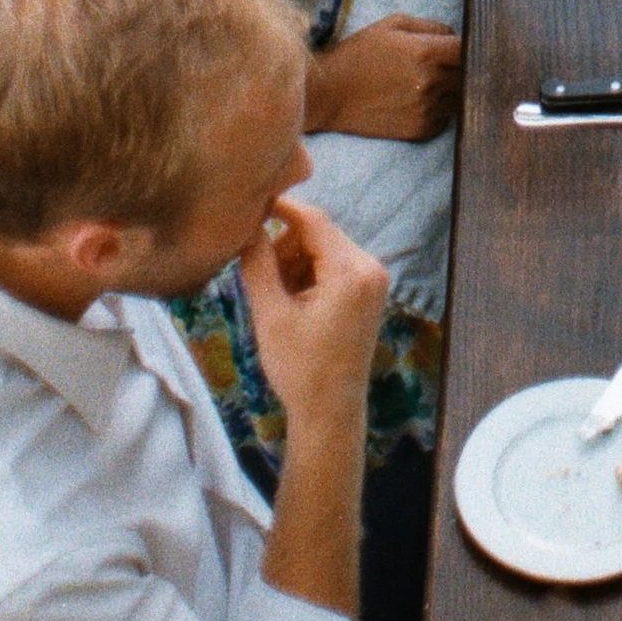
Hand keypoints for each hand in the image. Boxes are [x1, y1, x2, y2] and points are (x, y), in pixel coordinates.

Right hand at [241, 193, 391, 421]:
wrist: (329, 415)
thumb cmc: (299, 369)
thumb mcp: (271, 314)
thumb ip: (258, 263)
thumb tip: (248, 225)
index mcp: (351, 271)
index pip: (313, 220)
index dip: (281, 209)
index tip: (251, 204)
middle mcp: (370, 267)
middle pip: (318, 234)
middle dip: (285, 249)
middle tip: (262, 281)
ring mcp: (373, 280)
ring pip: (323, 249)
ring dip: (295, 264)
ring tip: (277, 300)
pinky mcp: (369, 293)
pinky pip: (333, 266)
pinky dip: (310, 275)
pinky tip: (293, 304)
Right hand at [304, 13, 463, 138]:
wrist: (331, 94)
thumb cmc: (360, 53)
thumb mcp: (392, 25)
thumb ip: (430, 26)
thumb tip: (455, 35)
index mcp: (427, 52)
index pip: (469, 49)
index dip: (471, 45)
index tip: (466, 45)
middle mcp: (432, 83)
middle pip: (469, 75)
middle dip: (463, 67)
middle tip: (450, 63)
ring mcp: (428, 109)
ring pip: (460, 98)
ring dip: (454, 90)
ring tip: (433, 82)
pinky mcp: (421, 130)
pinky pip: (446, 118)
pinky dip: (441, 109)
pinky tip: (422, 100)